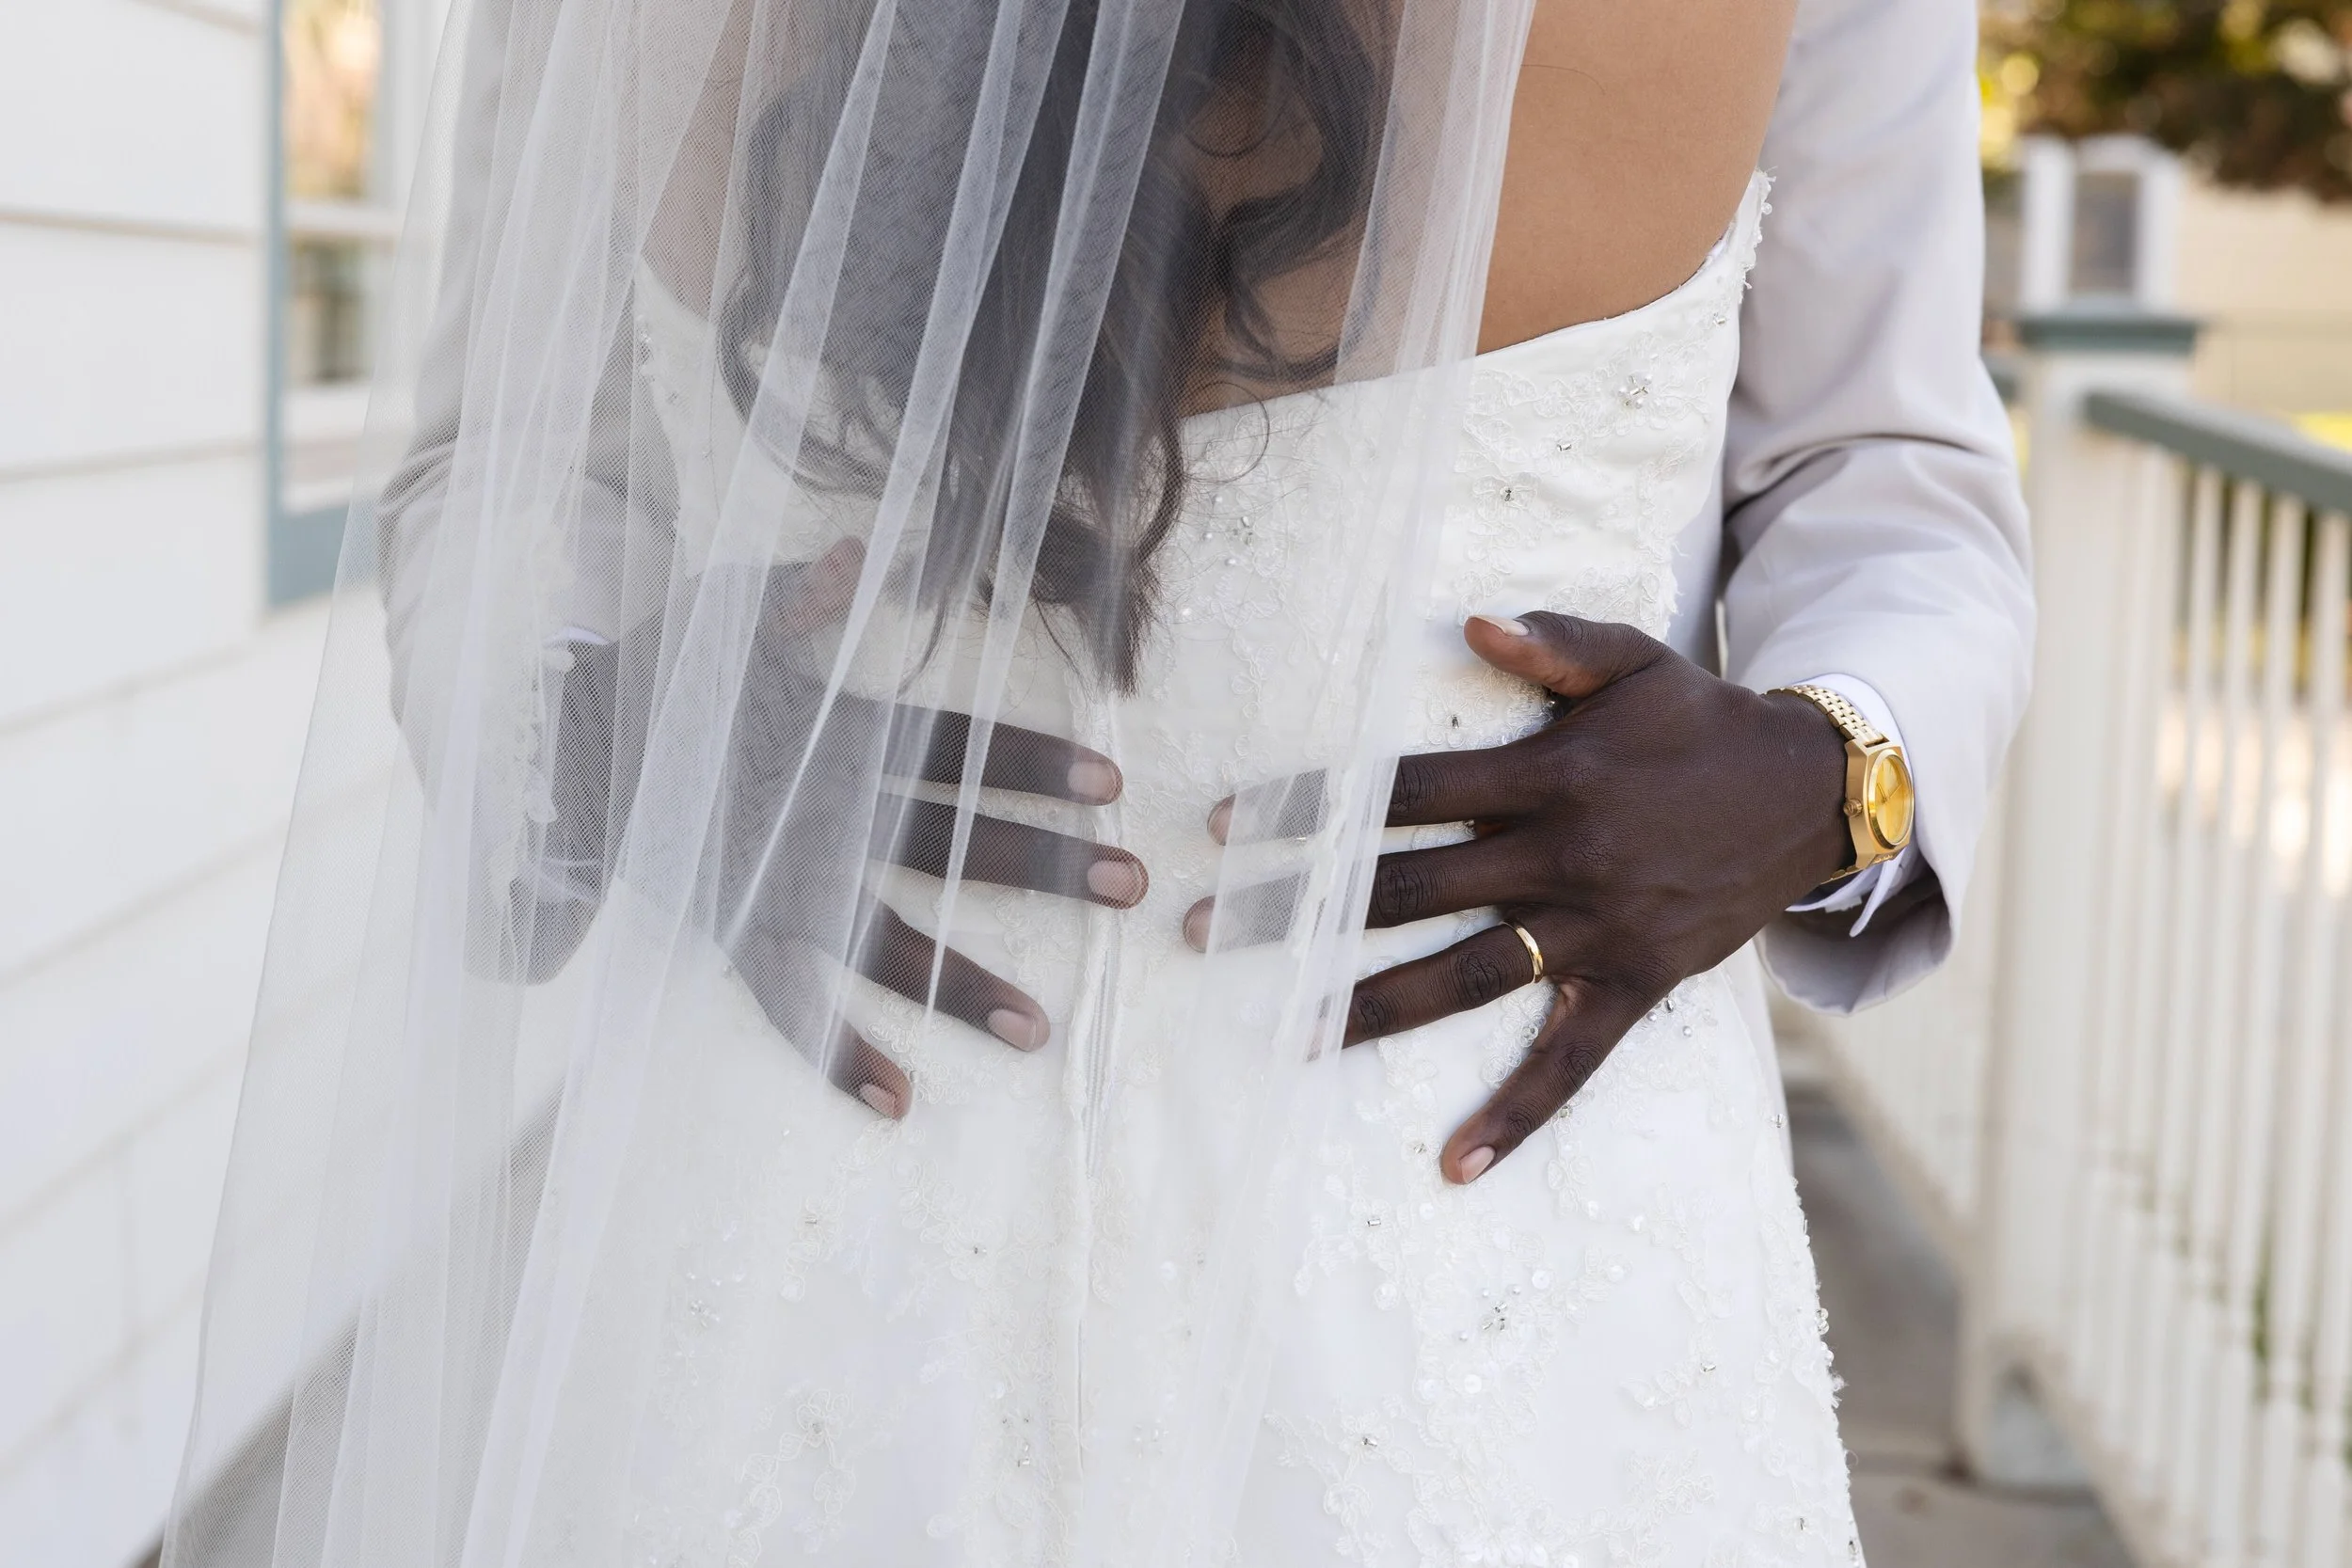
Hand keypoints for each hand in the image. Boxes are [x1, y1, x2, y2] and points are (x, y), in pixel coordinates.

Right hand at [523, 541, 1144, 1118]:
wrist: (555, 743)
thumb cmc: (659, 670)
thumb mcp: (725, 614)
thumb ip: (799, 594)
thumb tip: (858, 553)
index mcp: (835, 732)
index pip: (953, 747)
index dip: (1030, 761)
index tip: (1111, 781)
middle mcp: (819, 812)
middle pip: (947, 843)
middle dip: (1040, 866)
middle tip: (1131, 888)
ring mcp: (776, 880)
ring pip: (882, 938)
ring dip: (960, 984)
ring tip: (1038, 1030)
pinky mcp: (731, 929)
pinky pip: (787, 1003)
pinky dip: (836, 1055)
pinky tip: (897, 1101)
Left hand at [1191, 612, 1849, 1183]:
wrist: (1812, 794)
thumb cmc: (1700, 720)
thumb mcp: (1634, 660)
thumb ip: (1553, 642)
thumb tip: (1470, 628)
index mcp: (1548, 775)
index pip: (1402, 790)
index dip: (1312, 806)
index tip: (1226, 823)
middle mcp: (1562, 857)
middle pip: (1406, 887)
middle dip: (1300, 909)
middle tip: (1202, 930)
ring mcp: (1596, 930)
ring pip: (1466, 977)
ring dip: (1371, 1007)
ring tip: (1287, 1032)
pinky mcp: (1633, 985)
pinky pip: (1568, 1063)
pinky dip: (1515, 1116)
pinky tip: (1454, 1164)